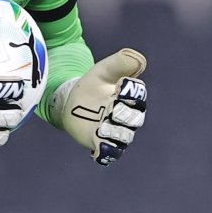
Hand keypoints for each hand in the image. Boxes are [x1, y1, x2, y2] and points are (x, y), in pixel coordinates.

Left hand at [53, 48, 147, 165]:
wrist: (71, 101)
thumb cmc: (93, 85)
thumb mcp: (104, 70)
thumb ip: (120, 62)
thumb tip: (139, 59)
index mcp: (130, 98)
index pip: (139, 97)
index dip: (131, 93)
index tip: (118, 85)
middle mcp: (126, 117)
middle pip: (135, 119)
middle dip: (125, 114)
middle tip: (112, 108)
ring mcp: (114, 131)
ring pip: (124, 137)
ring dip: (115, 132)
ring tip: (102, 127)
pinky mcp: (101, 143)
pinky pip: (110, 153)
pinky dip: (106, 152)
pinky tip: (97, 147)